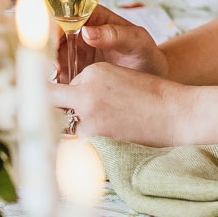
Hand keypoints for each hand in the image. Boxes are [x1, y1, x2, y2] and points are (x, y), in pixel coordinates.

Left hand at [47, 60, 200, 144]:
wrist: (176, 114)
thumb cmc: (153, 99)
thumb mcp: (120, 81)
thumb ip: (93, 88)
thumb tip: (69, 109)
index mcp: (93, 72)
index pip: (66, 87)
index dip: (67, 99)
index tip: (61, 107)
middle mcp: (85, 88)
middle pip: (50, 100)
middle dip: (49, 110)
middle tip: (40, 121)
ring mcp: (87, 112)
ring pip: (61, 123)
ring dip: (68, 129)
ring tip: (85, 135)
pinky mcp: (92, 134)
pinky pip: (73, 142)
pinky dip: (81, 144)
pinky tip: (99, 143)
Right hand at [58, 5, 167, 81]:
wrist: (151, 77)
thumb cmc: (146, 53)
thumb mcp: (136, 41)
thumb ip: (115, 35)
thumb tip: (87, 32)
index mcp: (92, 17)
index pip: (64, 16)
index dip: (53, 29)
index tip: (53, 47)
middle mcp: (78, 32)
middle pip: (51, 37)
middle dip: (46, 52)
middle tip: (54, 69)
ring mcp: (74, 52)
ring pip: (49, 57)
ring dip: (47, 69)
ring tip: (55, 83)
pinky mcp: (73, 71)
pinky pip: (56, 74)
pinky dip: (53, 82)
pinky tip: (57, 92)